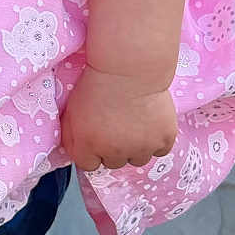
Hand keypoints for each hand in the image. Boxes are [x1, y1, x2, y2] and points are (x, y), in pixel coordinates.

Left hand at [60, 64, 177, 171]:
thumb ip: (71, 135)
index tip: (94, 138)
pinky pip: (159, 150)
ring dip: (135, 147)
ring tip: (133, 124)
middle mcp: (115, 153)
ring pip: (137, 160)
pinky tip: (149, 123)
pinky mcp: (164, 140)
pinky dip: (156, 140)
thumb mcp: (71, 110)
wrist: (128, 70)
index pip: (87, 165)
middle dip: (112, 149)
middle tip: (115, 126)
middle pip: (113, 163)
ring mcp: (142, 148)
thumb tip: (75, 149)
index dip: (90, 150)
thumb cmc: (96, 84)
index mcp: (88, 145)